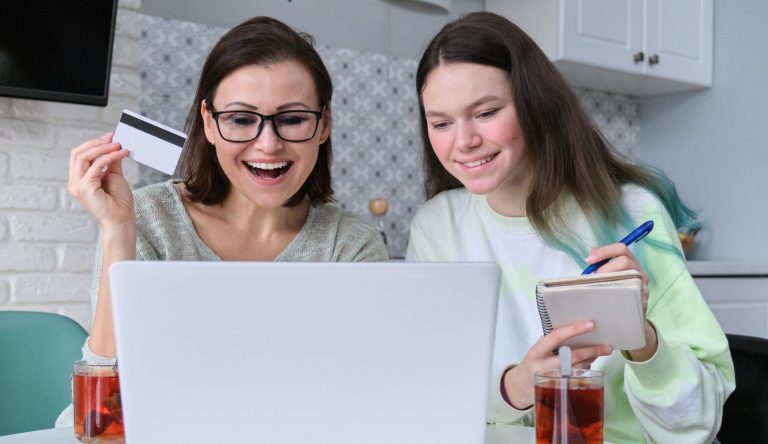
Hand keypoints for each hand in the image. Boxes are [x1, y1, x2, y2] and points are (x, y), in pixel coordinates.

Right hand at [67, 132, 134, 232]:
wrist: (121, 220)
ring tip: (118, 145)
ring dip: (103, 148)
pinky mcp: (84, 188)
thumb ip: (111, 161)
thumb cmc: (118, 202)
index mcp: (79, 179)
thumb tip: (113, 145)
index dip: (94, 143)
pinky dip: (110, 156)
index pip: (80, 155)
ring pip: (83, 156)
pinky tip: (121, 153)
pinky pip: (96, 165)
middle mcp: (75, 182)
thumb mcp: (114, 176)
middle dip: (97, 142)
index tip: (110, 137)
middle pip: (78, 153)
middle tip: (113, 138)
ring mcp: (77, 185)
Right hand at [502, 321, 611, 408]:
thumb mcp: (537, 350)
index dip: (574, 329)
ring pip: (578, 368)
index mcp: (537, 352)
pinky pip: (578, 378)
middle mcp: (543, 366)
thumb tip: (578, 331)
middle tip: (607, 347)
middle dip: (592, 351)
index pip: (556, 336)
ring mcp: (552, 380)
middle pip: (573, 356)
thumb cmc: (532, 363)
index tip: (591, 324)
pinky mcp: (559, 390)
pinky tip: (589, 363)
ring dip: (591, 360)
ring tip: (600, 352)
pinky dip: (586, 369)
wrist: (520, 386)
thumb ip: (552, 342)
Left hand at [585, 243, 657, 360]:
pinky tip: (603, 300)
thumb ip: (603, 266)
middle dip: (605, 268)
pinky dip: (614, 295)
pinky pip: (629, 296)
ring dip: (609, 281)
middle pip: (625, 261)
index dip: (604, 251)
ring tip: (597, 288)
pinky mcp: (642, 303)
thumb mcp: (612, 278)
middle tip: (594, 277)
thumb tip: (591, 253)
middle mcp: (640, 273)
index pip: (621, 249)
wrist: (631, 321)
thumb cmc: (617, 295)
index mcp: (632, 264)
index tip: (589, 259)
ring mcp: (643, 288)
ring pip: (628, 277)